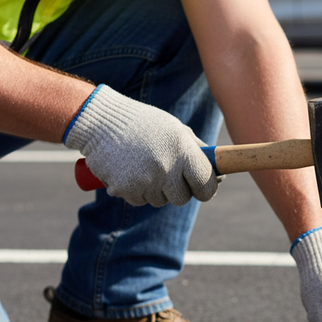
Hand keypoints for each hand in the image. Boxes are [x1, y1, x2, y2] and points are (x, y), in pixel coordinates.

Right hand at [63, 85, 217, 206]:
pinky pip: (140, 201)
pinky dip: (136, 191)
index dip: (206, 189)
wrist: (101, 121)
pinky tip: (129, 170)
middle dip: (177, 190)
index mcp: (183, 149)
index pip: (206, 184)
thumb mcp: (175, 130)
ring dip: (155, 190)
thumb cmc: (144, 125)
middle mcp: (166, 166)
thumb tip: (220, 173)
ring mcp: (146, 180)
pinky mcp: (126, 189)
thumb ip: (197, 150)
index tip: (202, 188)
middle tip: (166, 174)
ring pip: (160, 201)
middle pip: (182, 198)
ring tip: (143, 166)